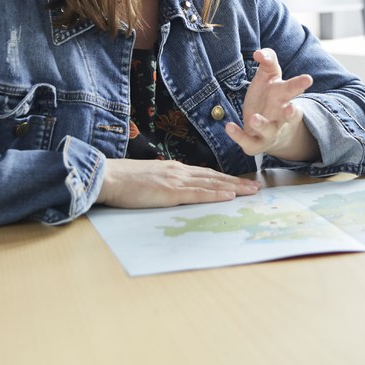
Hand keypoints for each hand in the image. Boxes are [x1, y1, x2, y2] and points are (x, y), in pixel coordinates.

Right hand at [97, 158, 260, 207]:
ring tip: (251, 192)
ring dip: (234, 187)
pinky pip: (198, 193)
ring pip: (211, 183)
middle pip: (214, 177)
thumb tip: (173, 191)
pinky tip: (229, 195)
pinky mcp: (170, 191)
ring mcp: (176, 180)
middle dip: (237, 182)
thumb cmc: (123, 181)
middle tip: (256, 187)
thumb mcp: (149, 180)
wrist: (108, 176)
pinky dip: (215, 194)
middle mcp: (179, 172)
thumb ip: (164, 183)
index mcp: (174, 169)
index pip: (206, 174)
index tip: (240, 182)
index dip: (225, 178)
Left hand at [224, 48, 317, 160]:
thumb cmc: (270, 98)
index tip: (307, 79)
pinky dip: (239, 136)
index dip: (300, 84)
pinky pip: (248, 142)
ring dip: (263, 125)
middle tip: (291, 108)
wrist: (272, 132)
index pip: (294, 90)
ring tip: (254, 118)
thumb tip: (259, 53)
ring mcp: (270, 132)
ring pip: (269, 131)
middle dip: (291, 112)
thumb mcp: (270, 77)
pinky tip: (229, 127)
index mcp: (285, 98)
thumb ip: (268, 62)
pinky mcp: (256, 143)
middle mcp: (281, 117)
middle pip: (289, 115)